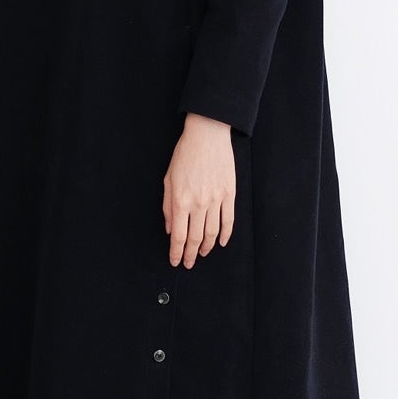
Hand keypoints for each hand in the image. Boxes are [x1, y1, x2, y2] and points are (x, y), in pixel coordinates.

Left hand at [163, 113, 235, 266]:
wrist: (207, 135)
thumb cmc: (185, 155)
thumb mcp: (168, 180)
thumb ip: (168, 207)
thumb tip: (170, 229)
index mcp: (181, 201)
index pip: (178, 236)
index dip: (176, 252)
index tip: (175, 260)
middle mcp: (199, 203)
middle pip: (195, 238)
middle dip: (190, 254)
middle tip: (189, 263)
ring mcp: (216, 199)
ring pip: (212, 232)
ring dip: (206, 247)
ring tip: (201, 253)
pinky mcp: (229, 194)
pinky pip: (229, 220)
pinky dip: (225, 235)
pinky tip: (221, 242)